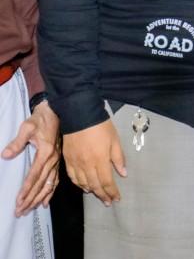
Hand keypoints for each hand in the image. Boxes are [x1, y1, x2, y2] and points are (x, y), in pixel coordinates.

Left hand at [1, 101, 60, 216]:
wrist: (56, 112)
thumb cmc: (40, 120)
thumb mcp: (27, 127)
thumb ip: (17, 142)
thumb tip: (6, 155)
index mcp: (46, 153)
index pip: (34, 175)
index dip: (26, 189)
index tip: (18, 201)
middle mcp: (53, 160)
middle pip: (41, 184)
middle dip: (30, 199)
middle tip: (20, 212)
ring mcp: (57, 162)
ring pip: (49, 185)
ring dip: (39, 199)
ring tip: (29, 210)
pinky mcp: (57, 162)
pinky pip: (55, 181)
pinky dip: (50, 193)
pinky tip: (45, 202)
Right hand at [63, 119, 126, 205]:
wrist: (79, 116)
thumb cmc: (101, 126)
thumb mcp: (115, 140)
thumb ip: (118, 158)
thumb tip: (123, 174)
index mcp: (100, 160)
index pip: (107, 182)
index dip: (112, 192)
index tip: (116, 198)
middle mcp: (87, 165)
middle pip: (95, 185)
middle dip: (103, 195)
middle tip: (108, 202)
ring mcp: (75, 163)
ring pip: (83, 183)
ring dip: (91, 191)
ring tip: (99, 195)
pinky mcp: (68, 160)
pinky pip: (73, 177)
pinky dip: (79, 184)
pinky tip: (84, 186)